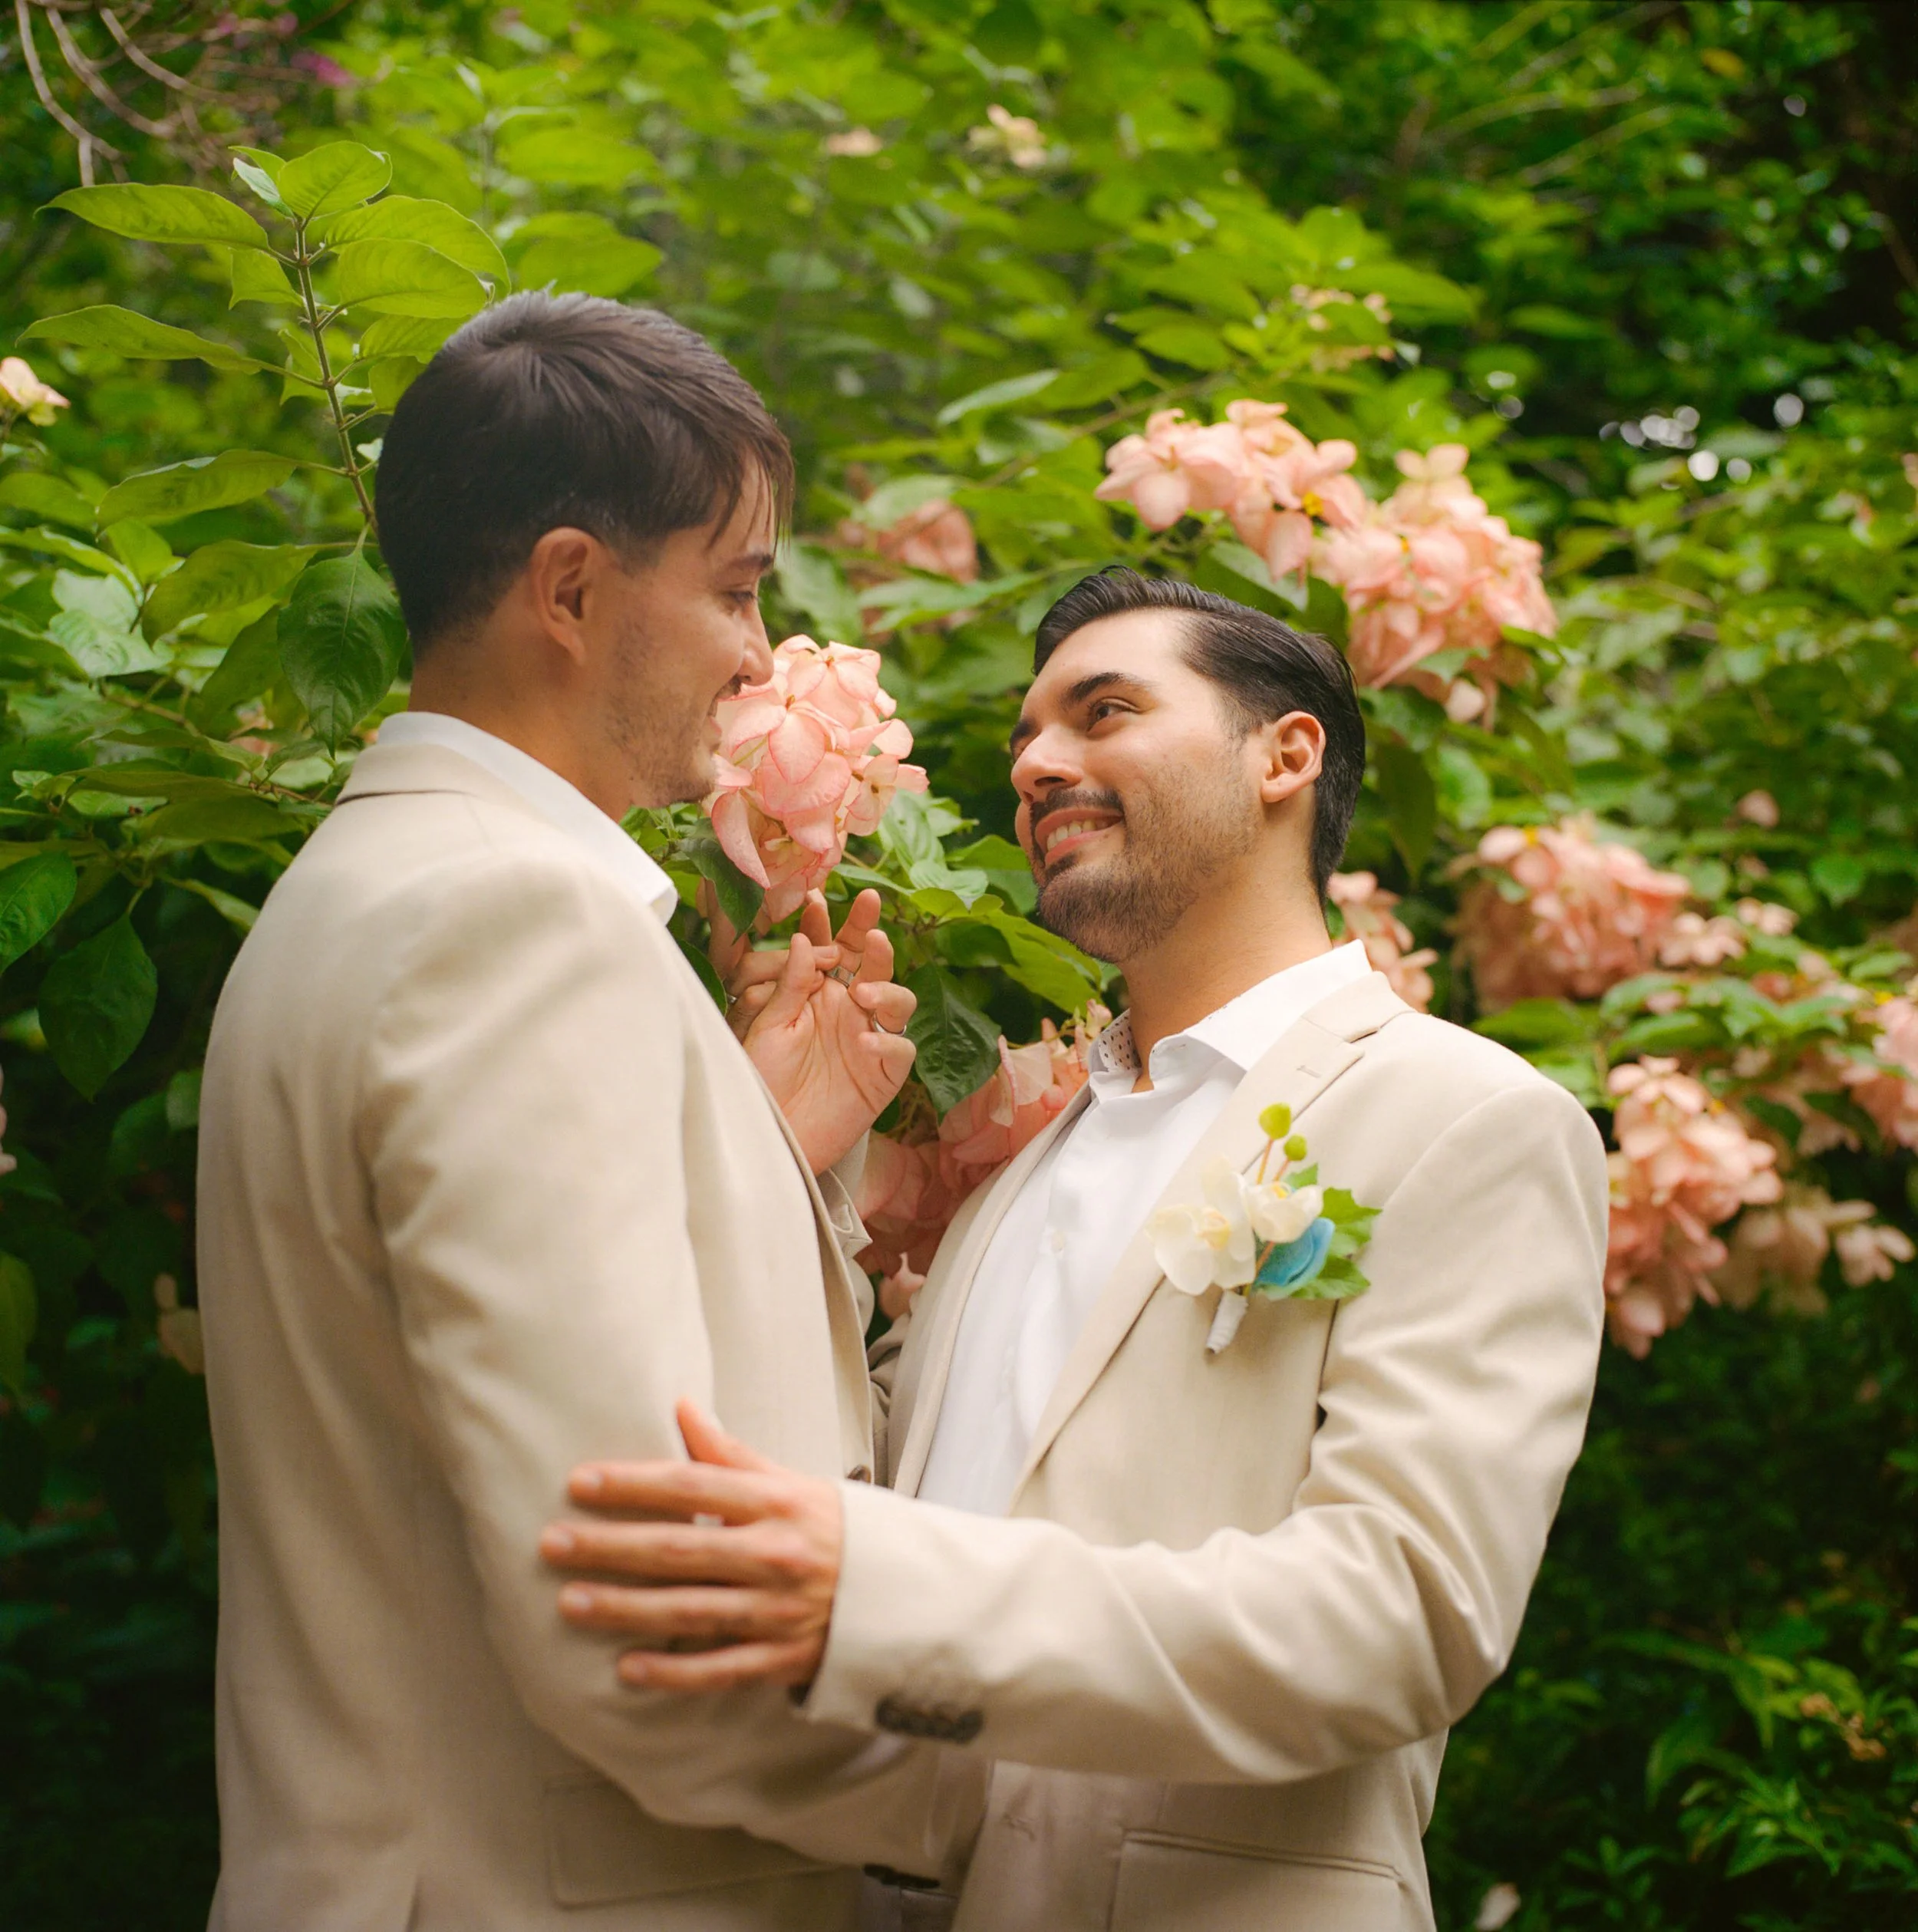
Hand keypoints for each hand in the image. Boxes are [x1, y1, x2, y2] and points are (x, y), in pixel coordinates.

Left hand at [539, 1400, 842, 1691]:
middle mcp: (775, 1555)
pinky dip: (673, 1673)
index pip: (691, 1487)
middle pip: (679, 1549)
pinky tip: (625, 1669)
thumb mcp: (792, 1482)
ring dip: (624, 1607)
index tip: (579, 1482)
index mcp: (777, 1502)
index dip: (632, 1484)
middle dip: (609, 1545)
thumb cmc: (834, 1529)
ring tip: (569, 1601)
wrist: (904, 1594)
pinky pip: (718, 1669)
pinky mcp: (782, 1659)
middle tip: (551, 1542)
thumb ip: (731, 1454)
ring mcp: (778, 1611)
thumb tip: (681, 1407)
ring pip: (688, 1610)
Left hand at [732, 890, 916, 1172]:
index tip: (815, 896)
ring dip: (885, 988)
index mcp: (819, 991)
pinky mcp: (885, 1075)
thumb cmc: (765, 1079)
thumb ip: (790, 985)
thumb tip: (804, 939)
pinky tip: (863, 1044)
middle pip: (872, 963)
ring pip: (898, 1000)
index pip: (830, 947)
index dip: (828, 921)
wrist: (773, 1135)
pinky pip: (900, 1050)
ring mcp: (871, 1038)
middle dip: (872, 936)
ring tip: (861, 994)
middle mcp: (850, 1008)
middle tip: (869, 922)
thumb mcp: (769, 1027)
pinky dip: (886, 1044)